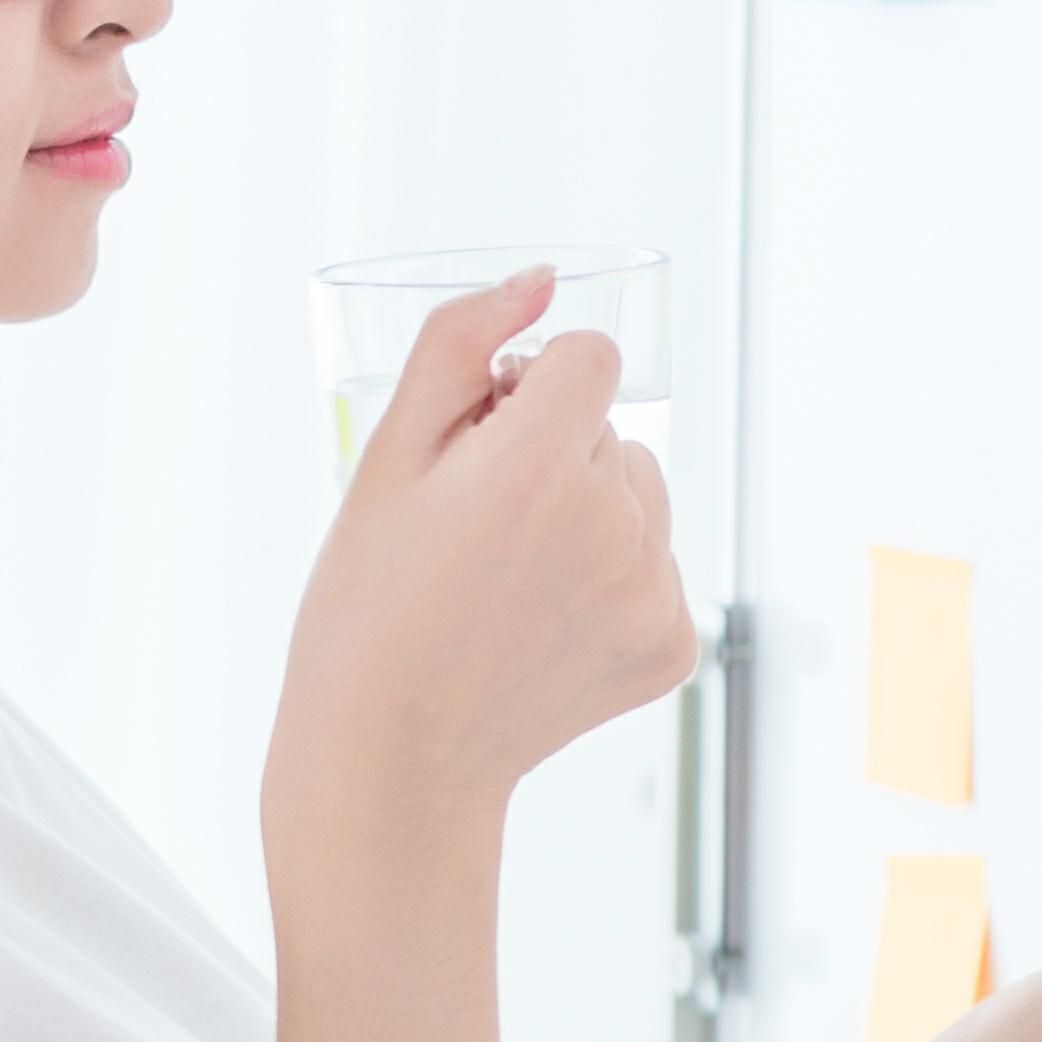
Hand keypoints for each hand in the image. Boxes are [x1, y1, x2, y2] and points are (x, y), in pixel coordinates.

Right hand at [267, 272, 701, 872]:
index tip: (479, 441)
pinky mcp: (672, 646)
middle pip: (611, 429)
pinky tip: (541, 624)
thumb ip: (459, 347)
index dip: (527, 388)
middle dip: (554, 452)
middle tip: (474, 529)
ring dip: (590, 511)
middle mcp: (617, 524)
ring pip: (641, 494)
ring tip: (508, 578)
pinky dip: (610, 582)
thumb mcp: (386, 458)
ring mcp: (654, 591)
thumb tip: (539, 282)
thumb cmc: (369, 601)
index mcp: (541, 465)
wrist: (390, 759)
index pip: (589, 357)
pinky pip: (656, 567)